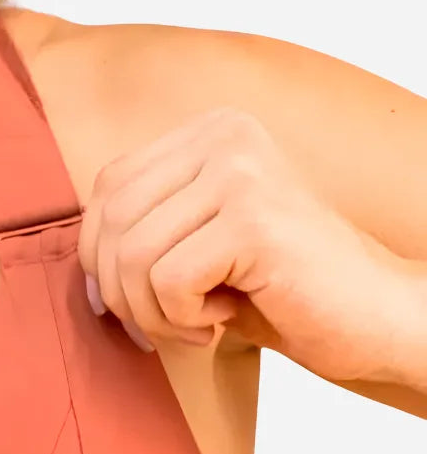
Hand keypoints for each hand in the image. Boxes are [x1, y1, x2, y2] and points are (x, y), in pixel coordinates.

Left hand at [77, 106, 424, 384]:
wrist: (375, 318)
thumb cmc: (280, 291)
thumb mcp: (198, 243)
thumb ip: (141, 229)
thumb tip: (77, 263)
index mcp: (209, 131)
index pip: (106, 188)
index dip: (99, 254)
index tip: (129, 300)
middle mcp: (225, 136)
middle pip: (112, 220)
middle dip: (121, 291)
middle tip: (164, 322)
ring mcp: (240, 172)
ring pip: (132, 254)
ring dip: (153, 312)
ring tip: (199, 321)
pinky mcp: (253, 219)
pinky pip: (167, 280)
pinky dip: (183, 318)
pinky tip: (226, 317)